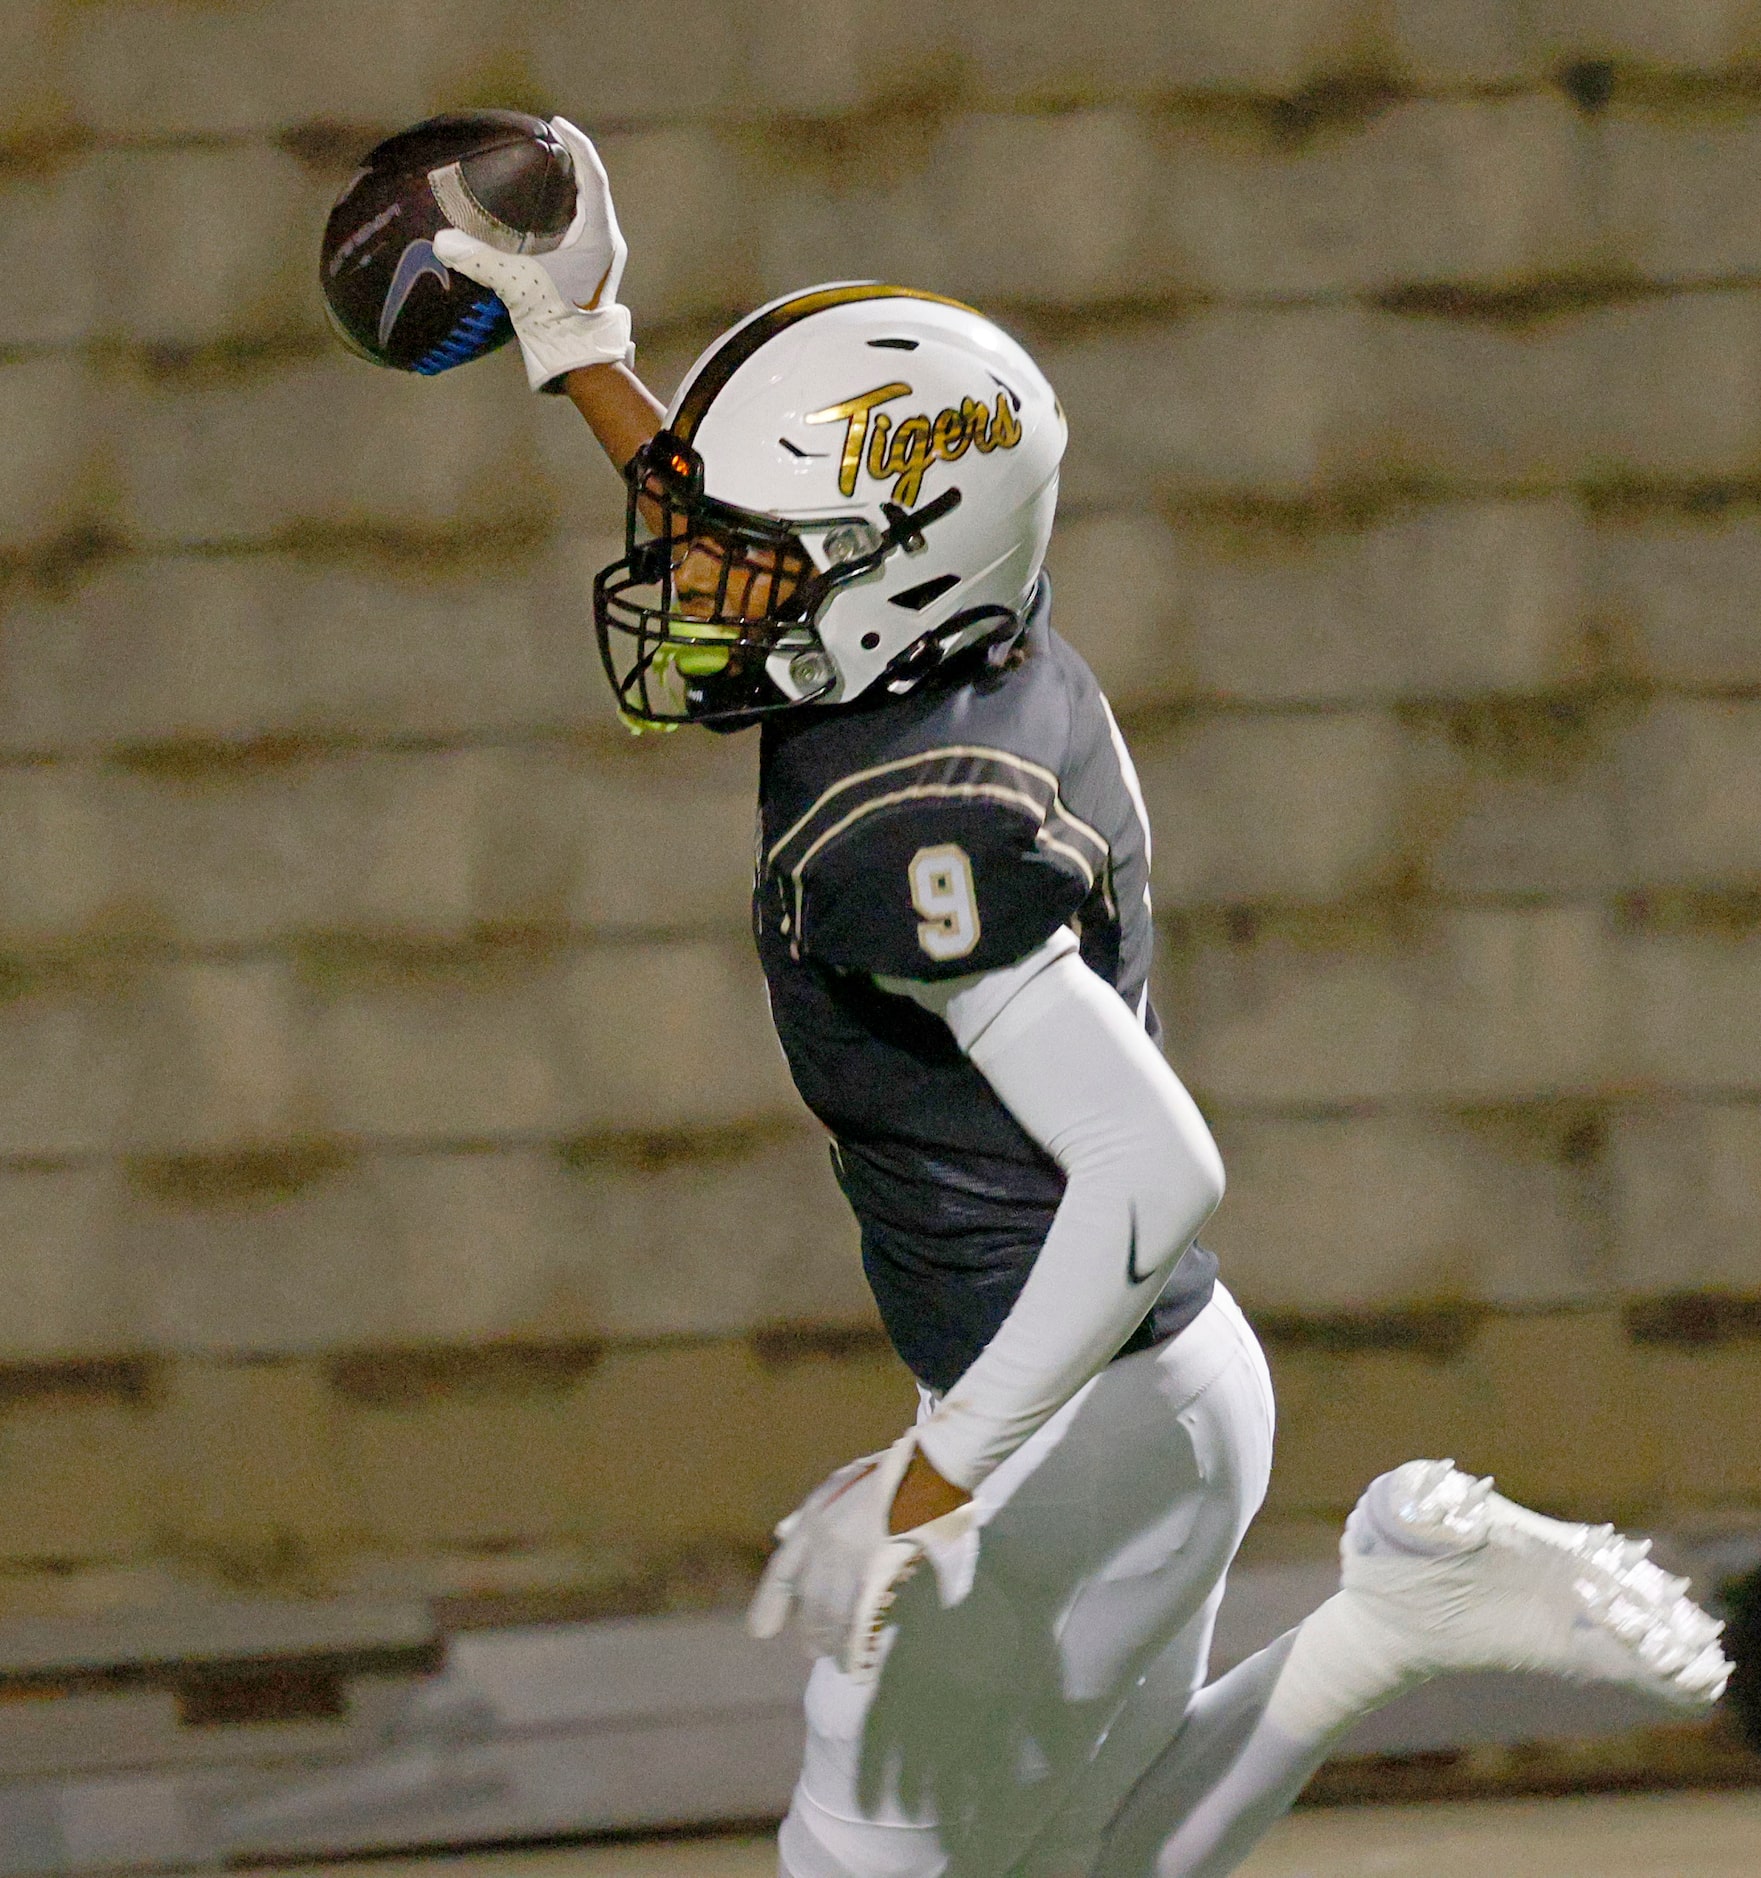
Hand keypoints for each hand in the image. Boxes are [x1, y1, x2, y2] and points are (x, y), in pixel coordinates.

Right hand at [431, 116, 631, 391]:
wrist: (578, 363)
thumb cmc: (555, 321)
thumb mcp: (516, 284)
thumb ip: (480, 259)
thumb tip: (441, 241)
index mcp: (599, 236)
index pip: (593, 176)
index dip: (576, 145)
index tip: (556, 125)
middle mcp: (608, 244)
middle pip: (592, 190)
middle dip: (569, 164)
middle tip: (543, 145)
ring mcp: (603, 260)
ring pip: (588, 212)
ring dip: (567, 190)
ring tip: (540, 174)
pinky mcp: (593, 275)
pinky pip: (582, 231)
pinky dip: (564, 215)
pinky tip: (540, 217)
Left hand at [747, 1432, 981, 1681]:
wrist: (928, 1472)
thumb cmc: (890, 1476)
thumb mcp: (839, 1484)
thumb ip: (811, 1514)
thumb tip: (784, 1534)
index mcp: (813, 1521)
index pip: (782, 1572)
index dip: (769, 1604)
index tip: (762, 1630)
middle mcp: (823, 1546)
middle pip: (809, 1602)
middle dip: (810, 1629)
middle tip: (813, 1647)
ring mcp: (849, 1563)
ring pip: (831, 1617)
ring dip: (831, 1641)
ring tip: (835, 1655)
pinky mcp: (877, 1577)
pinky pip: (857, 1623)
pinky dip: (853, 1647)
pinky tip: (853, 1662)